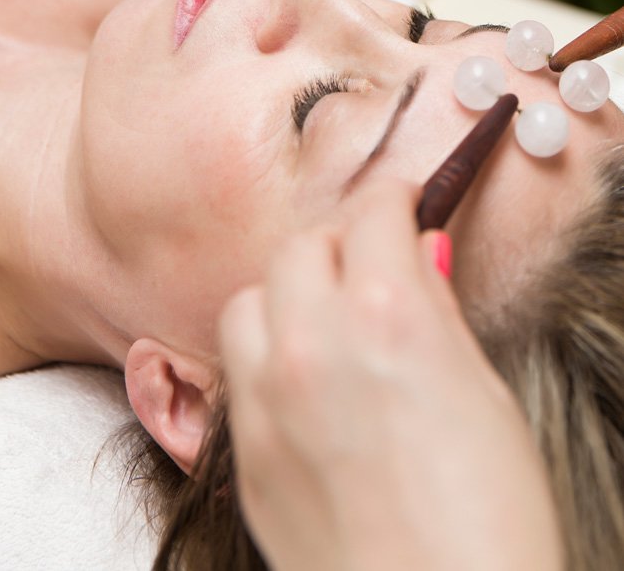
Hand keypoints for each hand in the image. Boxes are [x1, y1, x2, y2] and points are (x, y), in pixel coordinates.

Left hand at [218, 178, 562, 570]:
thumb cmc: (488, 526)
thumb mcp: (485, 396)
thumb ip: (438, 314)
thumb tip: (419, 259)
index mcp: (387, 315)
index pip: (373, 212)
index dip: (395, 201)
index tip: (405, 206)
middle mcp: (312, 344)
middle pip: (301, 246)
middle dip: (340, 244)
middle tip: (372, 264)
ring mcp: (267, 401)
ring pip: (250, 300)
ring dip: (287, 296)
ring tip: (327, 322)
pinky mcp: (244, 457)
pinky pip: (237, 373)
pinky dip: (266, 359)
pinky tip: (306, 385)